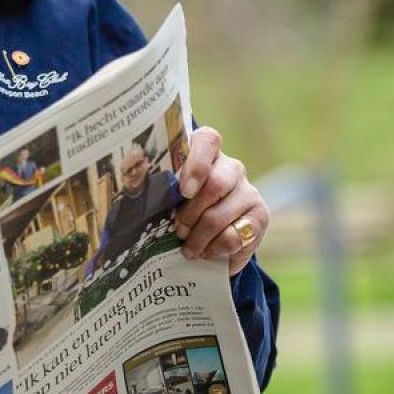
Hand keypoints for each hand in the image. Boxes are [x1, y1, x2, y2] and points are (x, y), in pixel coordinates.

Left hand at [173, 127, 268, 275]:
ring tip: (188, 249)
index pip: (207, 141)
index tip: (184, 191)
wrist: (213, 243)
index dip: (196, 164)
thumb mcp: (169, 198)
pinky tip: (207, 252)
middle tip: (177, 231)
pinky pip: (234, 235)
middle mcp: (230, 167)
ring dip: (199, 237)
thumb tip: (134, 186)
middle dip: (190, 213)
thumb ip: (159, 189)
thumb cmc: (182, 213)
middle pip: (214, 184)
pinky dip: (215, 249)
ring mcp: (248, 190)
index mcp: (206, 153)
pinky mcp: (260, 215)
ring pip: (220, 214)